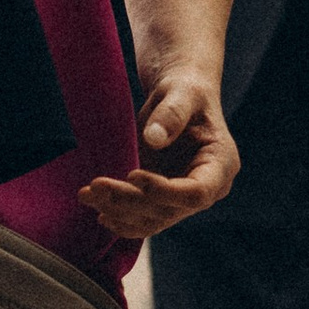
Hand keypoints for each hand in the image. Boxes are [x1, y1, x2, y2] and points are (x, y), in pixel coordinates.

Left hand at [79, 66, 238, 237]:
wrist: (177, 96)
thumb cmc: (186, 89)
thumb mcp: (182, 92)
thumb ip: (173, 113)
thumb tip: (154, 138)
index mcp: (221, 165)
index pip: (197, 193)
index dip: (164, 191)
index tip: (133, 174)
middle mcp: (208, 189)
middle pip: (169, 210)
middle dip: (130, 201)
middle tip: (96, 185)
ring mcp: (184, 197)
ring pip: (153, 219)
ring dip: (118, 212)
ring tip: (87, 195)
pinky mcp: (164, 199)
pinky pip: (144, 218)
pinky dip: (120, 217)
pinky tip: (98, 210)